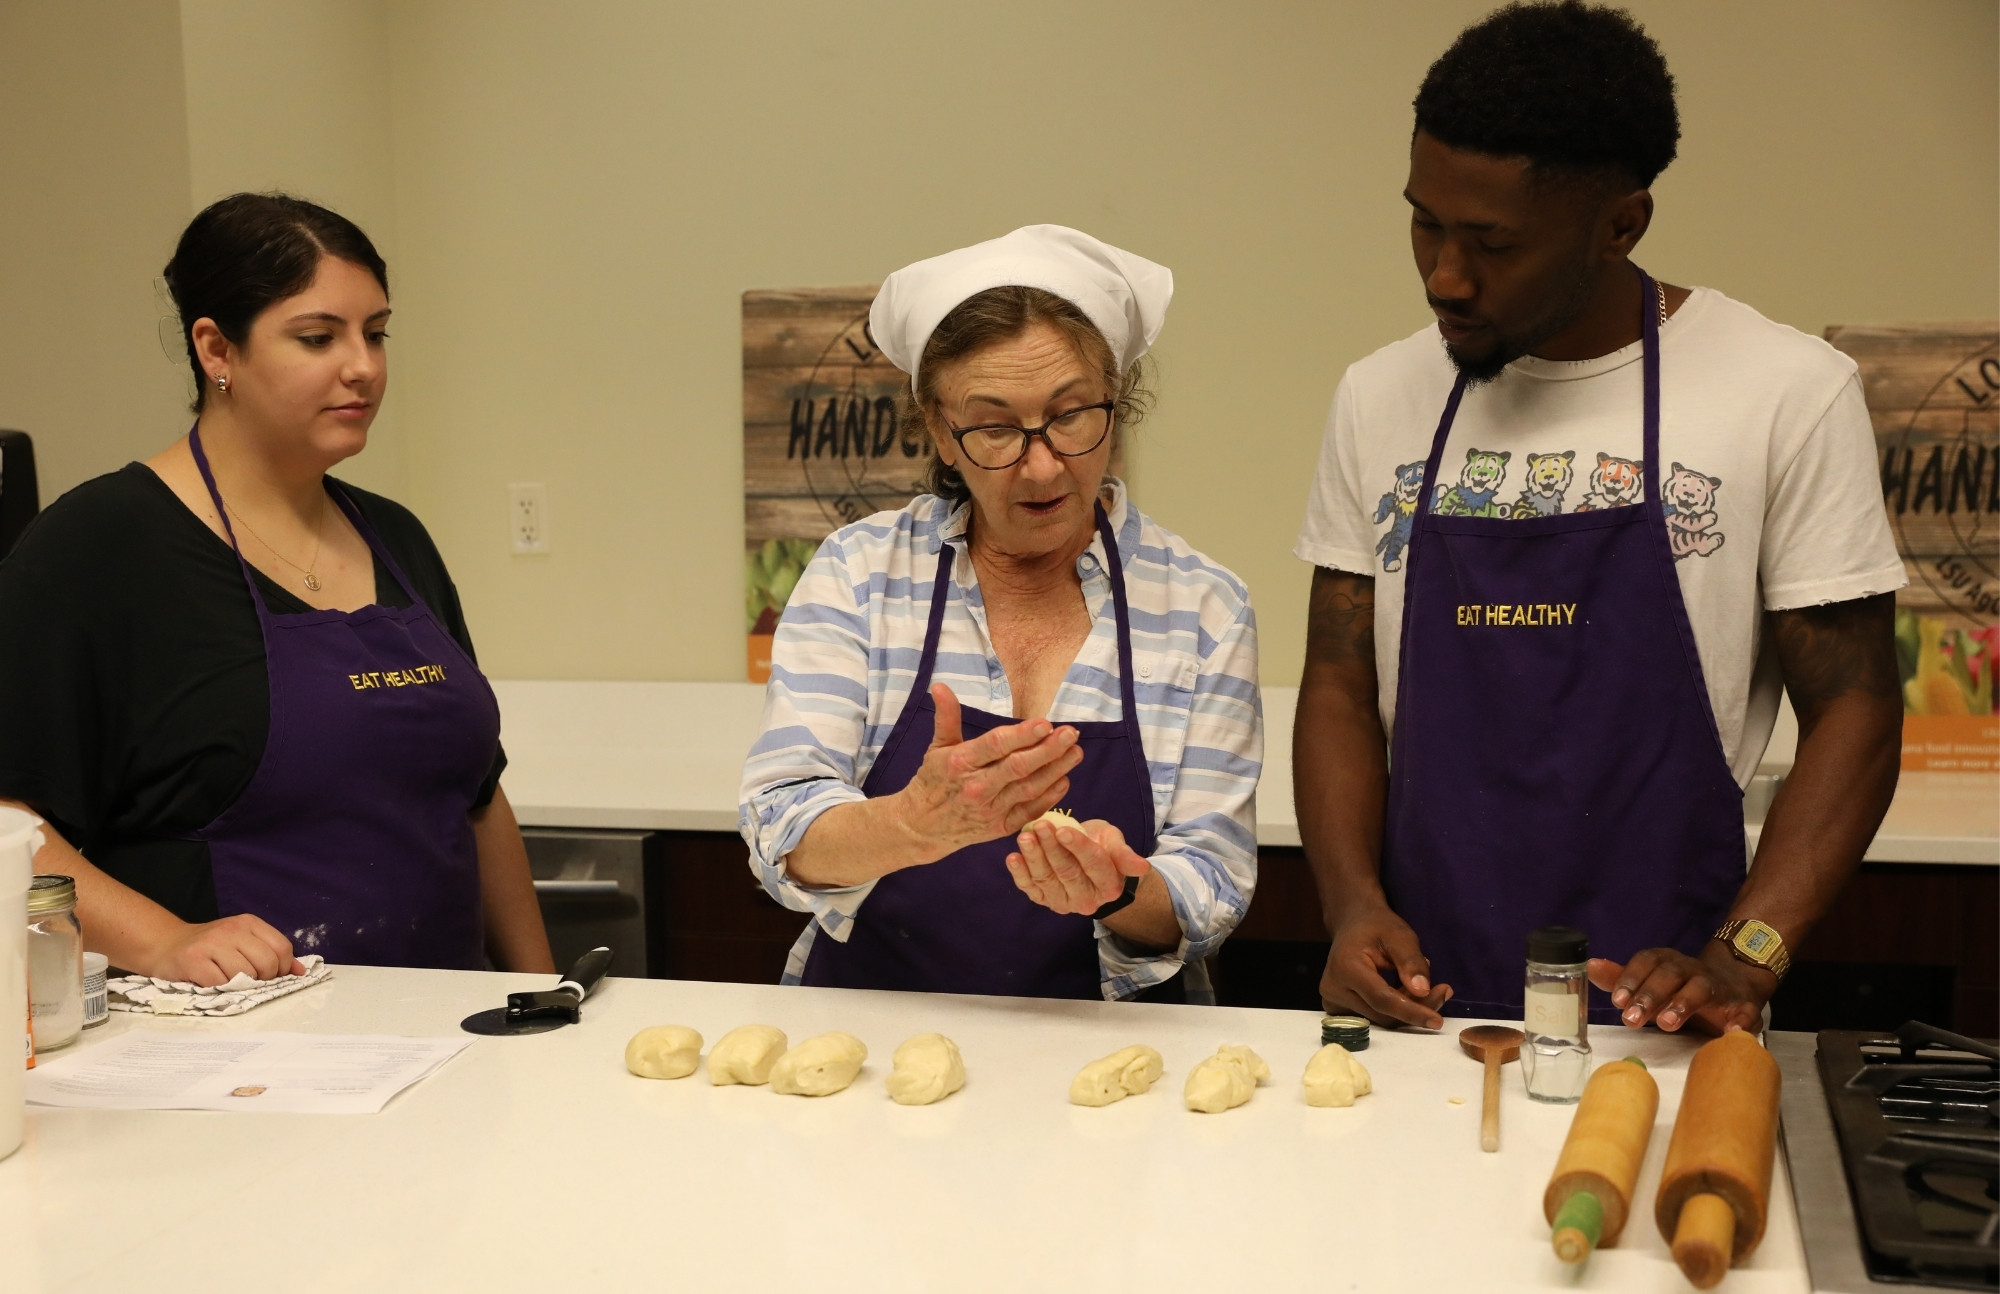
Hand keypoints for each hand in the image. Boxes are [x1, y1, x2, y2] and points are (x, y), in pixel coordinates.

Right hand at [153, 914, 304, 986]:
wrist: (166, 945)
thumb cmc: (210, 948)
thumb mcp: (243, 942)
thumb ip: (271, 952)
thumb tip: (300, 972)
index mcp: (248, 923)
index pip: (282, 948)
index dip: (282, 968)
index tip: (271, 976)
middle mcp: (231, 929)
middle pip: (266, 963)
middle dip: (263, 979)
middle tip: (248, 981)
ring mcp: (211, 944)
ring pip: (244, 975)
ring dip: (239, 986)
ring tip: (227, 980)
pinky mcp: (193, 960)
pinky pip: (220, 984)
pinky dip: (220, 990)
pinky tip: (212, 983)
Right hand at [893, 684, 1082, 858]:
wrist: (922, 826)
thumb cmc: (933, 781)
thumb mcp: (937, 747)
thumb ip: (946, 717)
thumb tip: (940, 687)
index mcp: (961, 763)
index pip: (996, 746)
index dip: (1022, 735)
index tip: (1046, 724)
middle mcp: (977, 787)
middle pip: (1018, 767)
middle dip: (1048, 750)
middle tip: (1071, 734)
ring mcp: (990, 810)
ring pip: (1029, 789)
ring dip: (1056, 770)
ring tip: (1076, 753)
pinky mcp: (1000, 828)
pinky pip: (1029, 811)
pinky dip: (1049, 797)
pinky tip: (1064, 780)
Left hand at [1007, 817, 1150, 914]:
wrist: (1089, 864)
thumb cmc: (1103, 847)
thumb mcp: (1114, 842)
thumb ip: (1123, 853)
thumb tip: (1142, 867)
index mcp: (1109, 885)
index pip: (1093, 864)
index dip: (1078, 847)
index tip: (1063, 829)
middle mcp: (1087, 900)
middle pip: (1067, 872)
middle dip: (1052, 848)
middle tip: (1040, 826)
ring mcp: (1064, 903)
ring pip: (1046, 880)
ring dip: (1033, 858)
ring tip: (1025, 838)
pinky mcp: (1045, 901)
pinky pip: (1031, 890)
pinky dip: (1019, 875)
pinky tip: (1012, 858)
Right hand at [1320, 902, 1452, 1028]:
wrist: (1352, 924)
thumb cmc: (1377, 926)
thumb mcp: (1400, 935)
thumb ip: (1411, 962)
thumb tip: (1422, 992)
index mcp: (1345, 967)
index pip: (1382, 999)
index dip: (1412, 1011)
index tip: (1437, 1020)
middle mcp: (1333, 988)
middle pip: (1382, 1013)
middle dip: (1415, 1008)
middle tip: (1441, 991)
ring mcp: (1332, 1001)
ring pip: (1379, 1019)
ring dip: (1406, 1009)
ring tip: (1419, 983)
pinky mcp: (1337, 1008)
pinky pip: (1373, 1018)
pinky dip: (1394, 1010)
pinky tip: (1404, 991)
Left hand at [1588, 943, 1771, 1034]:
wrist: (1734, 986)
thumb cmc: (1682, 988)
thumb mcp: (1651, 982)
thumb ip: (1621, 978)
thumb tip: (1589, 966)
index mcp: (1668, 962)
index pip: (1647, 961)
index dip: (1631, 978)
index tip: (1616, 1000)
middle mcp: (1692, 969)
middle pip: (1670, 974)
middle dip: (1650, 994)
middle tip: (1632, 1019)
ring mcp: (1719, 987)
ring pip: (1702, 988)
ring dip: (1683, 1003)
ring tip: (1667, 1023)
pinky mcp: (1744, 1007)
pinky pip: (1745, 1011)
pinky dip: (1739, 1021)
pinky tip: (1729, 1033)